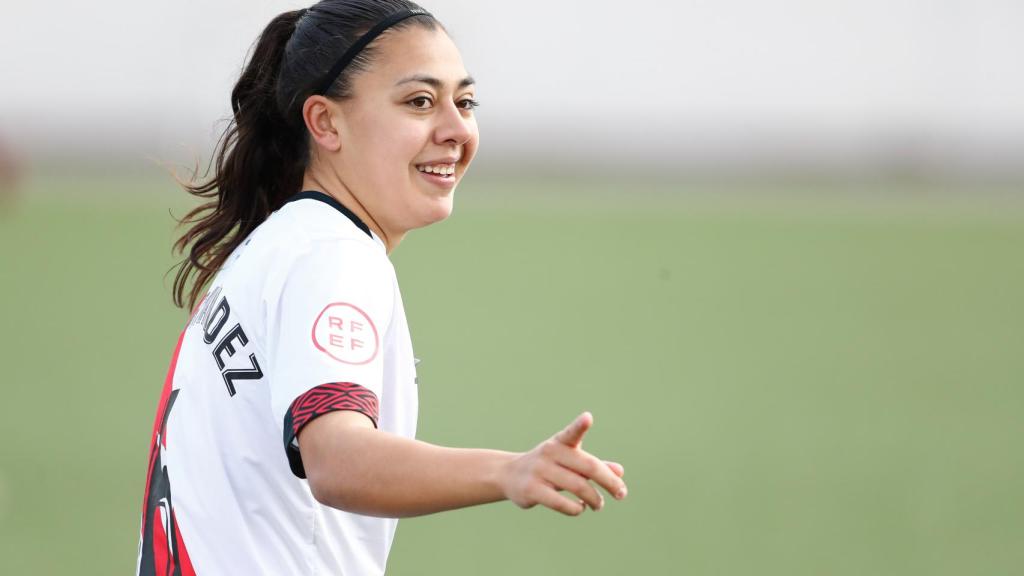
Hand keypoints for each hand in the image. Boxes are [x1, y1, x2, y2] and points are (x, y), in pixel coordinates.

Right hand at [500, 412, 627, 515]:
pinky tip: (580, 507)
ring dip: (595, 499)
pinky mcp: (532, 490)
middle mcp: (550, 453)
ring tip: (599, 505)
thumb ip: (594, 465)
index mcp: (560, 442)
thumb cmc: (548, 466)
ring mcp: (539, 471)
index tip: (588, 418)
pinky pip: (562, 503)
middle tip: (621, 494)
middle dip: (609, 482)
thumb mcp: (570, 461)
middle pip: (588, 468)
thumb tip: (620, 471)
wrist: (510, 474)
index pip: (571, 433)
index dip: (580, 425)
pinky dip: (577, 508)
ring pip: (578, 487)